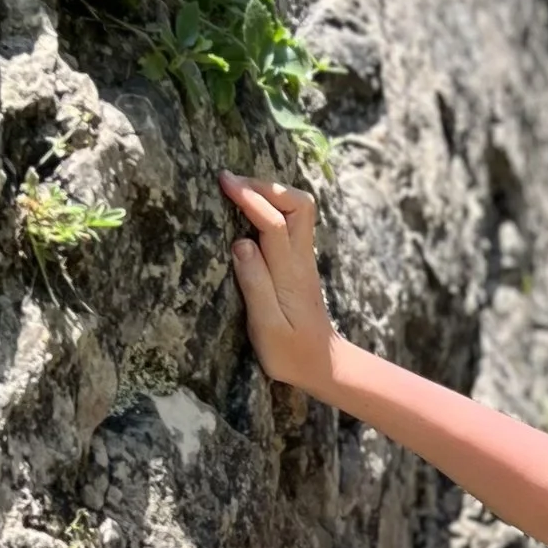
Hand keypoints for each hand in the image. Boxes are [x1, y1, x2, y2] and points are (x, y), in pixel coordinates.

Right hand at [221, 173, 336, 393]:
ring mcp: (304, 259)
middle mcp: (301, 259)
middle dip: (265, 186)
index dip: (251, 198)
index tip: (224, 182)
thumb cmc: (291, 353)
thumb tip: (240, 244)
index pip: (274, 223)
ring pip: (299, 210)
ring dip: (270, 193)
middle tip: (232, 182)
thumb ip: (255, 285)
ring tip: (239, 190)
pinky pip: (292, 222)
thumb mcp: (267, 327)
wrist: (322, 365)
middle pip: (299, 204)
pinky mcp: (300, 263)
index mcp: (290, 273)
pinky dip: (273, 207)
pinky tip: (252, 210)